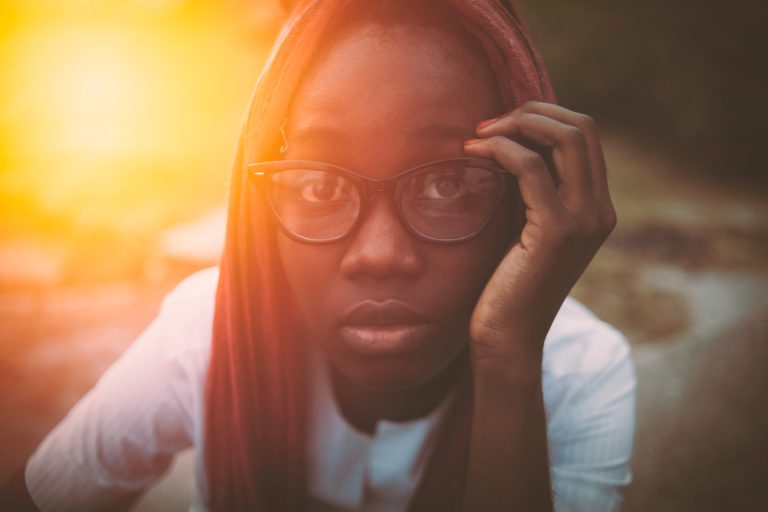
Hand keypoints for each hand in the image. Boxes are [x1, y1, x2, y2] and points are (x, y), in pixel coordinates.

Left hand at [462, 101, 616, 366]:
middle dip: (531, 113)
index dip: (543, 117)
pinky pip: (532, 167)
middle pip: (581, 127)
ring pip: (565, 138)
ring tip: (477, 136)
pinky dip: (500, 150)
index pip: (585, 136)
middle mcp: (600, 210)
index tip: (500, 125)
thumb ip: (532, 189)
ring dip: (516, 125)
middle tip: (487, 124)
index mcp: (596, 207)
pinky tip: (472, 153)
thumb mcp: (526, 226)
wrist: (508, 335)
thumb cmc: (507, 281)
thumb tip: (511, 143)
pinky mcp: (557, 231)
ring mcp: (584, 220)